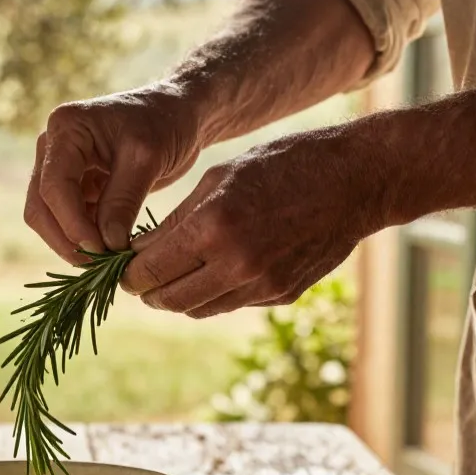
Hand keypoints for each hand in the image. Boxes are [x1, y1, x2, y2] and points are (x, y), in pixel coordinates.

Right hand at [24, 86, 204, 264]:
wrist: (179, 113)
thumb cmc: (166, 123)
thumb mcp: (146, 159)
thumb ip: (122, 200)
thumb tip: (105, 245)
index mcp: (65, 129)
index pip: (54, 186)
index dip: (72, 223)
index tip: (100, 249)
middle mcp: (52, 146)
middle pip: (40, 206)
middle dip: (65, 239)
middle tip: (97, 265)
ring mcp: (61, 167)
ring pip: (48, 217)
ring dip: (71, 242)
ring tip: (104, 262)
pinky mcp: (75, 185)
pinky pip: (68, 219)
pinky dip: (83, 237)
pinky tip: (107, 250)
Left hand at [123, 126, 391, 316]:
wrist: (355, 181)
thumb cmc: (282, 165)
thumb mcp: (218, 178)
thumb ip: (176, 220)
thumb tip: (138, 252)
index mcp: (213, 226)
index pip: (149, 270)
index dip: (127, 273)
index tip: (121, 267)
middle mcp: (236, 263)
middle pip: (168, 299)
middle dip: (147, 290)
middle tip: (139, 277)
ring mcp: (262, 284)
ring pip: (198, 309)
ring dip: (178, 296)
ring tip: (172, 275)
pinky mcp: (281, 295)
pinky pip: (230, 303)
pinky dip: (213, 293)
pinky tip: (213, 270)